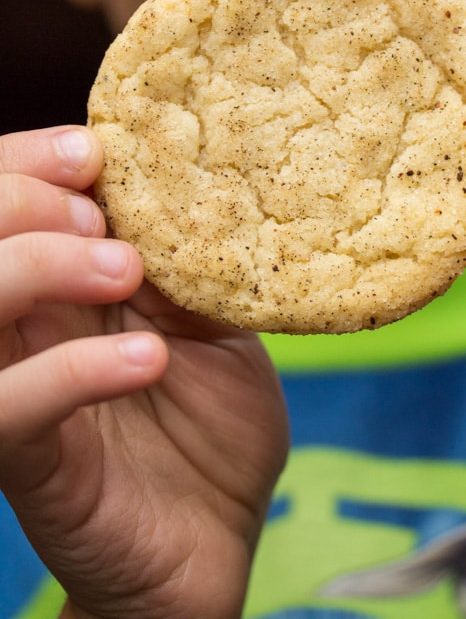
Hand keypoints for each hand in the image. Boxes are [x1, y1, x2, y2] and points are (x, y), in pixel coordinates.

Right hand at [0, 126, 288, 618]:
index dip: (30, 162)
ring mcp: (15, 391)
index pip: (3, 199)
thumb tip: (194, 178)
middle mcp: (20, 330)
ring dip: (41, 265)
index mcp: (58, 284)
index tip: (95, 151)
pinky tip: (145, 359)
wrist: (221, 538)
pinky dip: (72, 370)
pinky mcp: (27, 463)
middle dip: (27, 199)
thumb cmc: (213, 422)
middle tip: (104, 213)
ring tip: (126, 268)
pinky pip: (10, 408)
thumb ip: (188, 259)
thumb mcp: (213, 319)